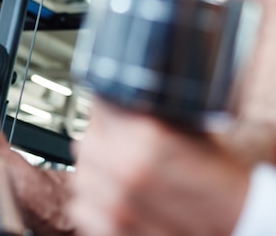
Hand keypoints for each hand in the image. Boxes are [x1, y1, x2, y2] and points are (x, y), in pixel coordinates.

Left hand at [70, 99, 249, 235]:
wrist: (238, 225)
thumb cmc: (219, 179)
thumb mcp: (190, 128)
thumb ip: (148, 111)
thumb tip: (117, 97)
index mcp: (147, 137)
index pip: (101, 103)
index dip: (109, 103)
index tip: (113, 108)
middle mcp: (126, 169)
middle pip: (86, 136)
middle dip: (103, 137)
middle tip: (123, 143)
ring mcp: (115, 203)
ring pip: (81, 171)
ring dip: (97, 169)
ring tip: (123, 173)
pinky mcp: (109, 229)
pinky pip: (80, 204)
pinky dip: (94, 200)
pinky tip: (117, 197)